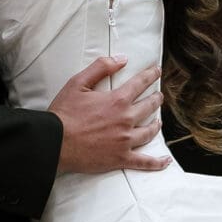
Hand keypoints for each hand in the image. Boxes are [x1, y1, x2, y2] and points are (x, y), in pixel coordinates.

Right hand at [49, 58, 170, 172]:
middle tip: (159, 95)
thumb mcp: (78, 82)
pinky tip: (165, 161)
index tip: (156, 71)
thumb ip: (101, 67)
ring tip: (158, 121)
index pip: (140, 84)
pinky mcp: (121, 159)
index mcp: (117, 100)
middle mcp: (126, 120)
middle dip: (156, 99)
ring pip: (149, 132)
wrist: (56, 142)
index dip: (150, 75)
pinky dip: (157, 163)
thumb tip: (121, 59)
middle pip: (148, 107)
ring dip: (156, 125)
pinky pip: (144, 162)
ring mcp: (125, 141)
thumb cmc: (65, 112)